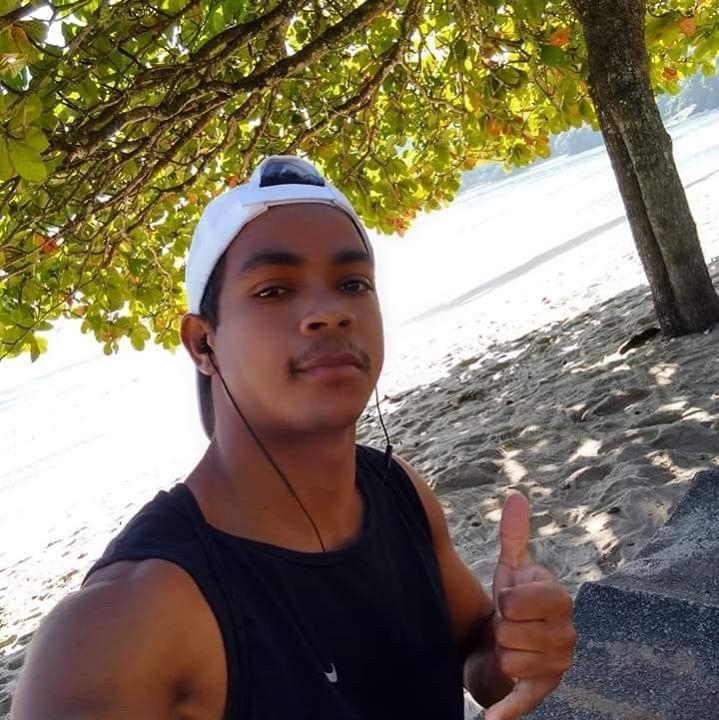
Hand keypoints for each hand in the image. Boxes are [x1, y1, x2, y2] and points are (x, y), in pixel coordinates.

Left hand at [485, 492, 575, 719]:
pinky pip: (522, 699)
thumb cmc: (509, 603)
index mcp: (559, 598)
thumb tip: (515, 494)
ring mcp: (557, 664)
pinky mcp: (542, 692)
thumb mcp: (510, 567)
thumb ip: (513, 534)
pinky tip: (493, 719)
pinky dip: (507, 710)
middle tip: (505, 626)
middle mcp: (567, 633)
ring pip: (507, 657)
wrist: (503, 644)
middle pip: (508, 630)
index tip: (506, 599)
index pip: (515, 600)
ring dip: (498, 651)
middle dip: (498, 628)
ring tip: (507, 645)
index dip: (503, 599)